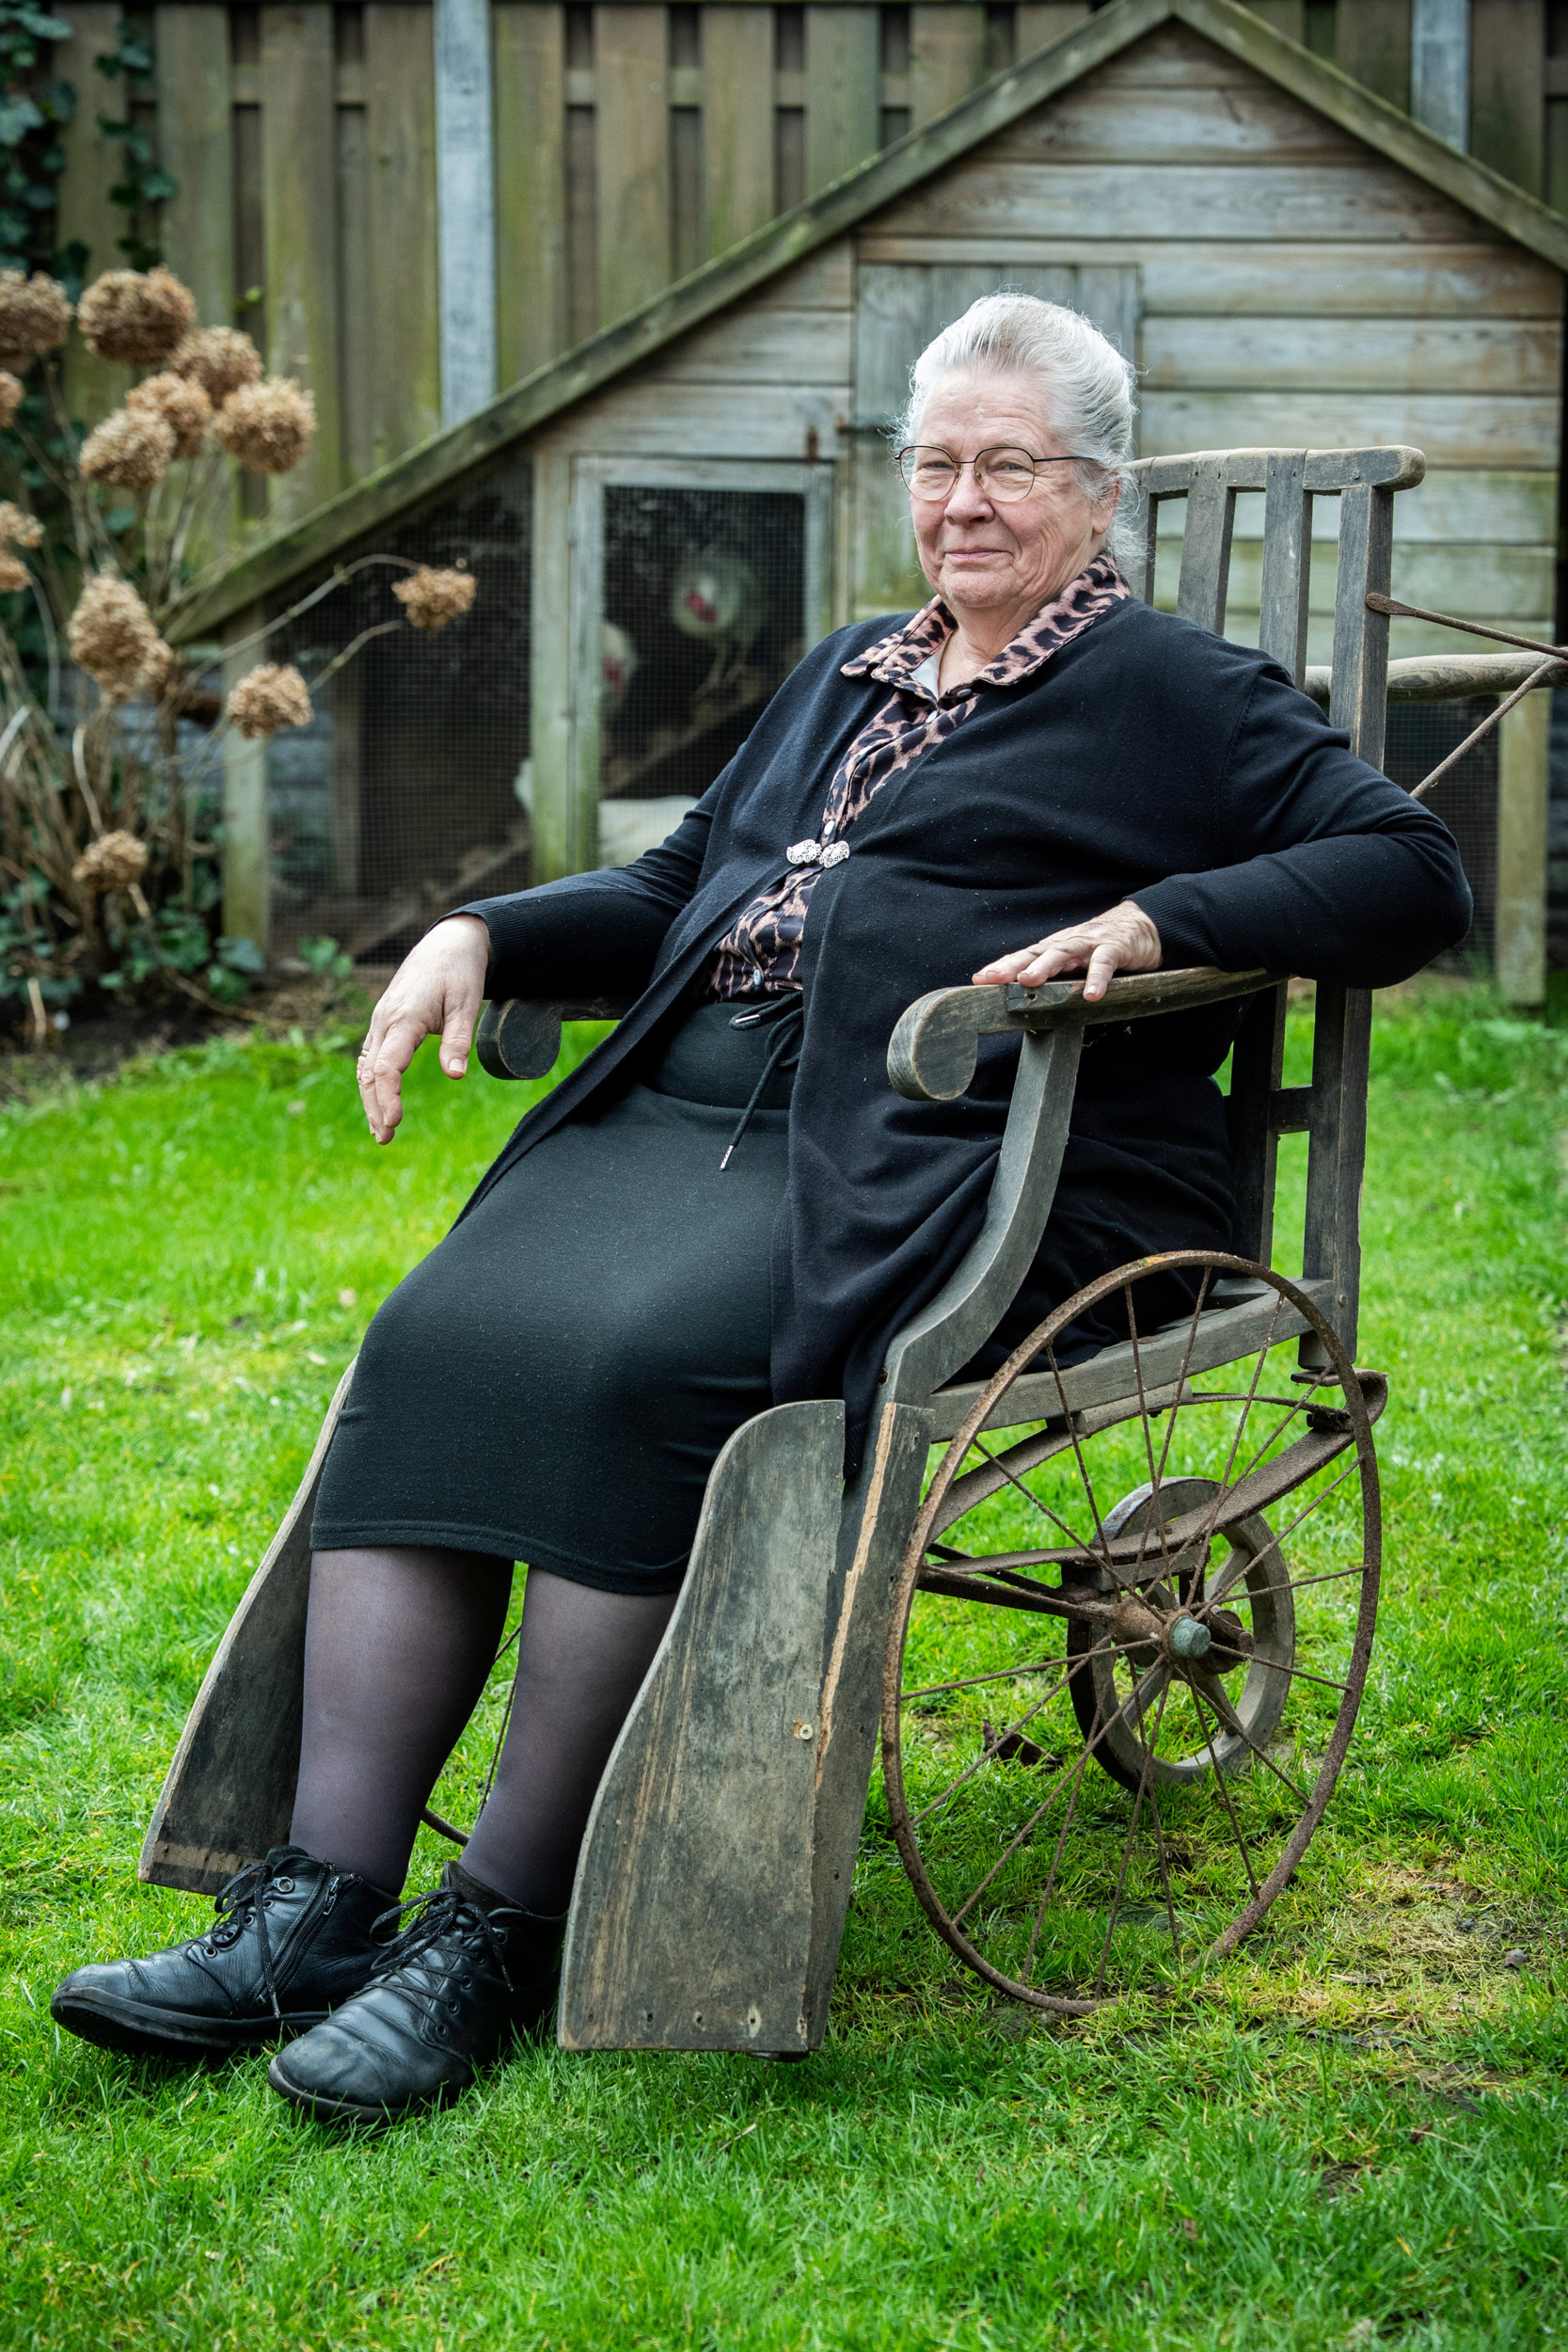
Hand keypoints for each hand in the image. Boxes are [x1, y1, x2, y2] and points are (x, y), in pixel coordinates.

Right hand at [356, 914, 489, 1144]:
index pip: (388, 1065)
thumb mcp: (467, 1004)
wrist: (446, 945)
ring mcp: (381, 1022)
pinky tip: (379, 1103)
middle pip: (371, 1072)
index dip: (388, 1096)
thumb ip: (459, 1040)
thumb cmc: (459, 973)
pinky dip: (372, 1083)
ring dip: (371, 1099)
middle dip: (375, 1107)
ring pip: (367, 1067)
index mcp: (404, 1018)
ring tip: (381, 1132)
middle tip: (385, 1139)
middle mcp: (385, 1021)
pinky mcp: (384, 1023)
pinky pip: (371, 1057)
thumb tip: (455, 1075)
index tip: (395, 1122)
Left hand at [972, 901, 1160, 1003]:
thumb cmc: (1099, 948)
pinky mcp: (1114, 948)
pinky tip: (1091, 994)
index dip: (1001, 967)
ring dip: (1045, 966)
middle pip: (1036, 953)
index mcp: (1053, 950)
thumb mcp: (1072, 964)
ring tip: (1029, 981)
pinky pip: (1104, 963)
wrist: (1140, 926)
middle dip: (1013, 966)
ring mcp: (1088, 944)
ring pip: (1063, 953)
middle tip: (994, 978)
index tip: (979, 979)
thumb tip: (1026, 1001)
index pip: (1023, 958)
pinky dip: (1097, 978)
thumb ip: (1053, 979)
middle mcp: (1066, 944)